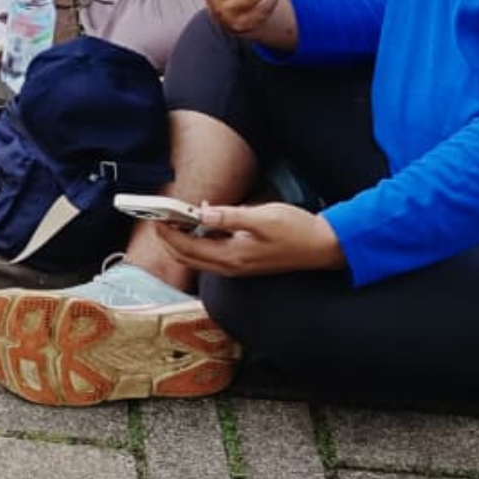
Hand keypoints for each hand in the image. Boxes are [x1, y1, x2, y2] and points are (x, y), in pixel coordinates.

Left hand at [152, 202, 343, 276]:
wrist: (323, 247)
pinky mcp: (243, 262)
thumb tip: (201, 212)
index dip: (167, 233)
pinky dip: (199, 240)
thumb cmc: (296, 231)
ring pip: (197, 257)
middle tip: (159, 216)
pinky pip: (211, 254)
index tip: (156, 216)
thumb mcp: (262, 218)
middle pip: (186, 257)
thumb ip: (230, 216)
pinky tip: (203, 221)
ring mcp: (237, 267)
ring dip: (182, 240)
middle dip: (168, 239)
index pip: (186, 248)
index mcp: (232, 257)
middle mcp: (231, 266)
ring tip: (175, 217)